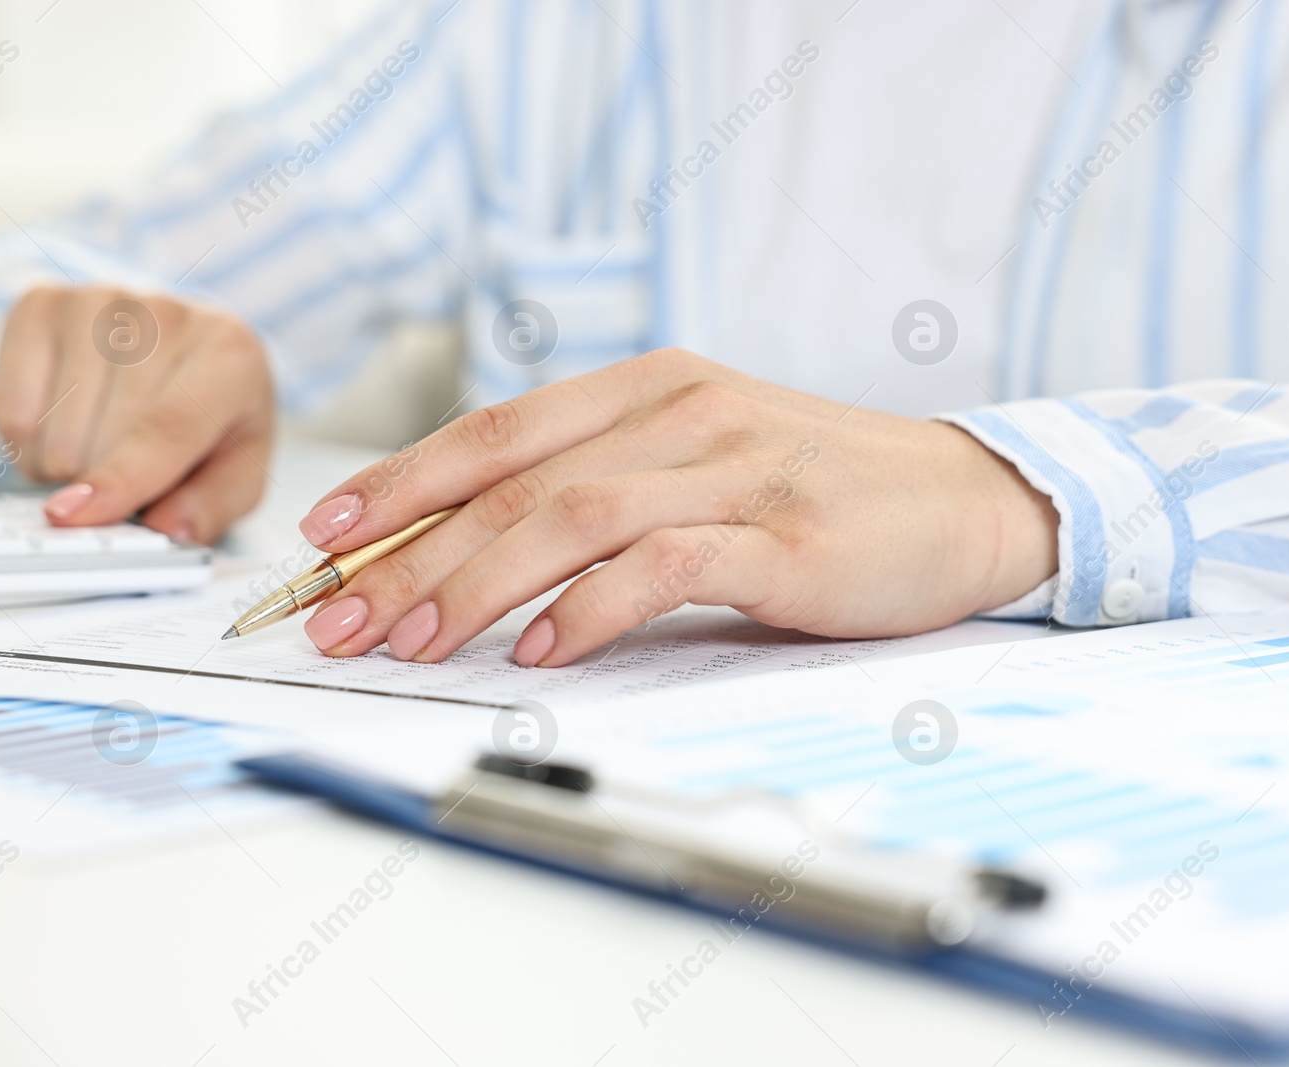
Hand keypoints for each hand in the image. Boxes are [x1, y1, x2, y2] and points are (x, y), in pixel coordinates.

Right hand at [0, 285, 274, 542]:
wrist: (184, 351)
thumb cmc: (214, 419)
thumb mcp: (238, 471)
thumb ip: (211, 505)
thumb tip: (165, 527)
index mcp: (230, 353)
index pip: (168, 425)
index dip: (121, 478)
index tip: (76, 515)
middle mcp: (166, 313)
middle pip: (103, 434)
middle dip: (105, 481)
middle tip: (129, 475)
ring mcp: (100, 299)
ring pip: (52, 425)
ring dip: (65, 465)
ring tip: (101, 447)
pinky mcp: (42, 302)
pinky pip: (12, 406)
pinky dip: (29, 441)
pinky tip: (63, 426)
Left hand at [297, 349, 1058, 666]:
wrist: (963, 498)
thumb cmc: (819, 488)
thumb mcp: (702, 460)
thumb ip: (606, 482)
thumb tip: (479, 547)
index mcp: (652, 386)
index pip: (498, 431)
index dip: (402, 481)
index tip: (326, 532)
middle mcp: (683, 413)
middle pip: (515, 480)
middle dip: (410, 551)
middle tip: (339, 616)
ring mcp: (734, 470)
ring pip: (573, 516)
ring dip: (476, 581)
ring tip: (412, 640)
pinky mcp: (782, 538)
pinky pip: (664, 565)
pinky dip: (592, 607)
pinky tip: (542, 650)